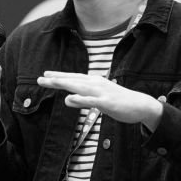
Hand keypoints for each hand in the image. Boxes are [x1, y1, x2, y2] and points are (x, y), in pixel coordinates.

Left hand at [37, 71, 162, 129]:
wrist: (141, 105)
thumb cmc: (119, 102)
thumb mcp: (98, 100)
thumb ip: (82, 100)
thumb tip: (67, 100)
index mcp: (94, 82)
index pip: (73, 78)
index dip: (59, 76)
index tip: (45, 75)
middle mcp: (96, 84)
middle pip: (72, 80)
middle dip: (56, 79)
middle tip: (40, 79)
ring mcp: (101, 92)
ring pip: (79, 87)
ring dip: (64, 83)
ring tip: (50, 82)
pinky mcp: (107, 102)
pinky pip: (91, 101)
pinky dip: (80, 99)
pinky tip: (70, 98)